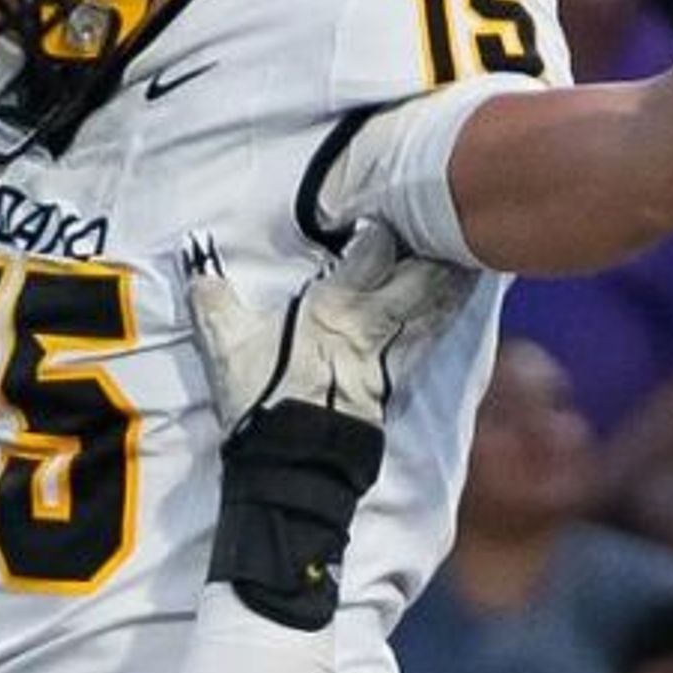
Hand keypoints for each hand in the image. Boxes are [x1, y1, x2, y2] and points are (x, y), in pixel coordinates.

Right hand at [181, 221, 464, 632]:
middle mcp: (371, 325)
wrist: (292, 463)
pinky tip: (461, 302)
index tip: (387, 209)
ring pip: (433, 307)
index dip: (383, 229)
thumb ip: (215, 301)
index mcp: (333, 307)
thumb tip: (196, 262)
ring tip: (476, 255)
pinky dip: (446, 316)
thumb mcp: (229, 347)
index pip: (371, 253)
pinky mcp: (399, 383)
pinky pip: (430, 340)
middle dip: (437, 248)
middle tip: (458, 219)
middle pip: (418, 276)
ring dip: (454, 281)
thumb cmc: (262, 401)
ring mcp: (390, 356)